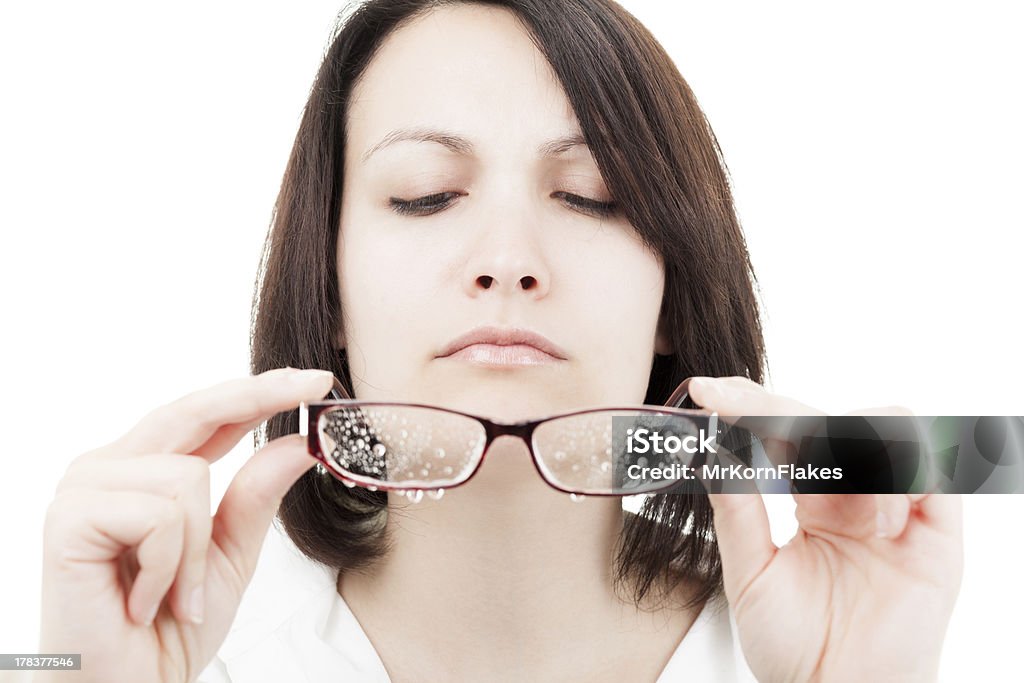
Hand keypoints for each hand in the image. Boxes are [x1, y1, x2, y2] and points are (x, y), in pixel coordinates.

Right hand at [37, 368, 331, 682]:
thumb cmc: (168, 629)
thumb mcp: (230, 554)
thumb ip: (256, 496)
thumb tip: (298, 444)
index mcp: (144, 469)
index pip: (207, 415)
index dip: (259, 392)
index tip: (314, 379)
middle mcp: (109, 466)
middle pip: (193, 410)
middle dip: (258, 397)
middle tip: (315, 383)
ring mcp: (85, 488)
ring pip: (185, 476)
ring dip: (196, 551)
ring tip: (172, 596)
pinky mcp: (69, 518)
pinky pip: (159, 516)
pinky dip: (170, 568)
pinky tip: (144, 602)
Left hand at [688, 376, 963, 682]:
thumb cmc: (795, 645)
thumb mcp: (750, 573)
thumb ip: (737, 512)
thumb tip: (712, 450)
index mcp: (812, 500)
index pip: (786, 433)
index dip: (750, 406)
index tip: (708, 391)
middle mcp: (856, 495)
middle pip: (830, 418)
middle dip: (780, 411)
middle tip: (738, 408)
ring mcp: (897, 507)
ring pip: (883, 427)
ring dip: (841, 445)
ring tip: (818, 498)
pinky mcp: (937, 529)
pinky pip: (925, 471)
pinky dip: (892, 480)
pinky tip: (872, 521)